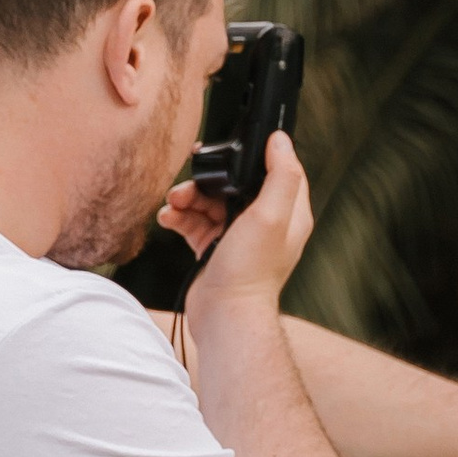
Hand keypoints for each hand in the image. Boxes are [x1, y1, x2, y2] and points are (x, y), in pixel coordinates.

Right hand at [164, 131, 310, 313]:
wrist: (224, 316)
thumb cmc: (250, 272)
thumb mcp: (270, 216)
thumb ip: (280, 176)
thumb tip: (281, 141)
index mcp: (288, 214)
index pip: (280, 170)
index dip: (258, 155)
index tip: (236, 145)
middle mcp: (265, 223)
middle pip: (236, 183)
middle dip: (209, 181)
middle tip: (191, 183)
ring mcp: (238, 236)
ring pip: (210, 202)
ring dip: (188, 198)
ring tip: (174, 204)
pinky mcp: (214, 248)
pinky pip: (195, 222)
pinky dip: (180, 217)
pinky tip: (169, 218)